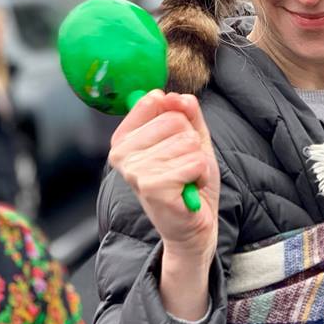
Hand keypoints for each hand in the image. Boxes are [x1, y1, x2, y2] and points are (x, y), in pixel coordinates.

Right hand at [108, 90, 220, 270]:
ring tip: (186, 178)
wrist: (193, 226)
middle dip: (191, 142)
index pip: (156, 100)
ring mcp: (134, 170)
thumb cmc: (188, 181)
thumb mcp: (192, 139)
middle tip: (183, 165)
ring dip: (197, 161)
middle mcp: (122, 153)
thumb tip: (178, 96)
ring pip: (187, 141)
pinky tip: (189, 188)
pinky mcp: (152, 187)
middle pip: (174, 119)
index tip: (175, 139)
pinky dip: (201, 174)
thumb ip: (187, 114)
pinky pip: (194, 161)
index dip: (179, 117)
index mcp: (125, 137)